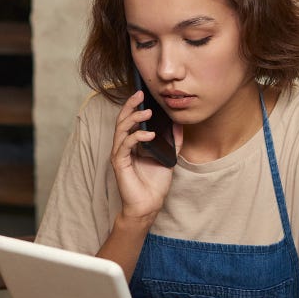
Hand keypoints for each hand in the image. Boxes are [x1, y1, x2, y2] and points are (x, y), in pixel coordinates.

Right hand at [111, 91, 181, 221]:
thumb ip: (172, 141)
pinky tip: (149, 134)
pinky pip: (125, 145)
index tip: (144, 93)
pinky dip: (136, 137)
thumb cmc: (155, 183)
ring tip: (146, 111)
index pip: (130, 119)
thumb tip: (178, 124)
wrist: (148, 204)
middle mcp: (123, 146)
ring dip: (133, 118)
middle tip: (140, 94)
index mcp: (132, 143)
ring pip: (121, 130)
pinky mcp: (119, 164)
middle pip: (122, 120)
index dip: (134, 105)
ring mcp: (120, 154)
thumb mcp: (168, 157)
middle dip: (130, 105)